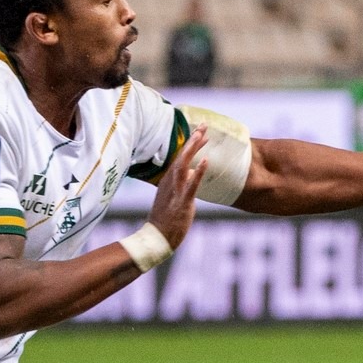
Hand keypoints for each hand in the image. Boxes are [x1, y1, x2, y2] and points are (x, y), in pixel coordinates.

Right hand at [147, 124, 209, 247]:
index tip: (200, 132)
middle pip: (182, 156)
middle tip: (204, 125)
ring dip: (193, 149)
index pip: (180, 158)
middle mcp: (170, 182)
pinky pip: (191, 185)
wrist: (156, 237)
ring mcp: (175, 191)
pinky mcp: (182, 201)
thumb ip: (184, 182)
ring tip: (203, 136)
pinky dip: (198, 172)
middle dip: (193, 140)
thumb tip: (193, 171)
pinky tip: (206, 161)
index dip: (190, 144)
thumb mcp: (174, 196)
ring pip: (184, 165)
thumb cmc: (166, 218)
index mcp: (168, 180)